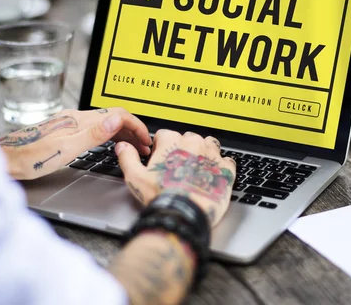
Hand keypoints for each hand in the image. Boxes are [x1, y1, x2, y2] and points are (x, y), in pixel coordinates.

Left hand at [0, 108, 150, 179]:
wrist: (6, 160)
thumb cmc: (32, 159)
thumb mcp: (67, 149)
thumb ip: (94, 134)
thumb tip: (117, 119)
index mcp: (79, 120)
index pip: (117, 114)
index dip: (136, 126)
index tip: (146, 140)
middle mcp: (76, 118)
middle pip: (114, 117)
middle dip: (133, 130)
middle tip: (144, 147)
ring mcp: (71, 123)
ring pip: (105, 123)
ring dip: (123, 133)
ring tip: (132, 147)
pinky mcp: (66, 130)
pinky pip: (96, 128)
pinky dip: (110, 135)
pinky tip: (111, 144)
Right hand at [116, 130, 235, 226]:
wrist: (184, 215)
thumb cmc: (161, 197)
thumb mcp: (135, 178)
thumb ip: (128, 157)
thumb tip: (123, 147)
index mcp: (172, 141)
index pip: (165, 135)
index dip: (161, 148)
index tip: (162, 160)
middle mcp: (194, 143)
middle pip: (188, 138)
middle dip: (183, 150)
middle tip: (178, 168)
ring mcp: (212, 154)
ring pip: (209, 145)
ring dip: (203, 153)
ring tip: (196, 170)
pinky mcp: (226, 168)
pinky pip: (227, 160)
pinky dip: (220, 166)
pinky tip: (212, 176)